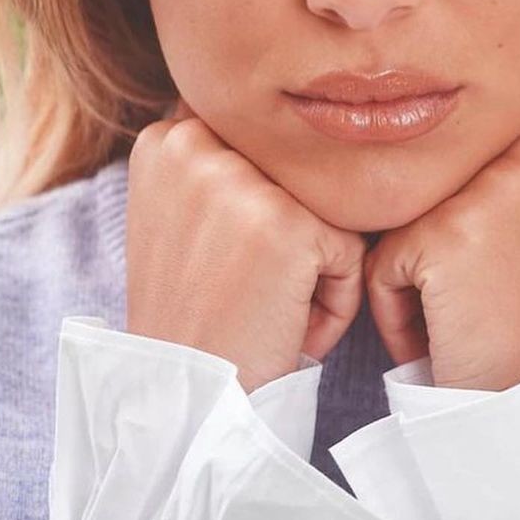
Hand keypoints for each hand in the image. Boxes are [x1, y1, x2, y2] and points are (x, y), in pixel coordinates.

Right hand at [125, 97, 369, 393]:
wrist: (190, 403)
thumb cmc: (200, 317)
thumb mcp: (182, 218)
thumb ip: (223, 161)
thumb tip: (305, 117)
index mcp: (167, 138)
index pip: (266, 143)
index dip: (266, 206)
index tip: (228, 258)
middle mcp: (195, 143)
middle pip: (301, 172)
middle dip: (291, 230)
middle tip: (244, 286)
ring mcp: (240, 181)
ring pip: (330, 208)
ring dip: (315, 262)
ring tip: (265, 303)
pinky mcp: (287, 224)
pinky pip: (351, 251)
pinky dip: (336, 297)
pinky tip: (287, 323)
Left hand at [363, 102, 519, 390]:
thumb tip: (463, 124)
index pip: (476, 146)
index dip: (471, 212)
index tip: (503, 264)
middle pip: (437, 177)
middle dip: (442, 236)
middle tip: (486, 293)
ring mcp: (494, 186)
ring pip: (405, 214)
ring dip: (417, 271)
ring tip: (465, 311)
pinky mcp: (447, 230)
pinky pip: (382, 262)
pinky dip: (395, 309)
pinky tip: (445, 333)